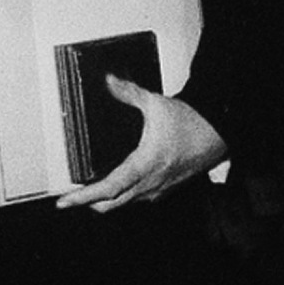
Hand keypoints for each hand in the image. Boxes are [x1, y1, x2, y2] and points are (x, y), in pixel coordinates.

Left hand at [57, 79, 227, 211]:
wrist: (219, 133)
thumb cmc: (192, 122)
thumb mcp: (156, 104)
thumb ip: (129, 92)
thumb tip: (109, 80)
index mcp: (145, 165)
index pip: (108, 189)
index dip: (83, 197)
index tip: (65, 202)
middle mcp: (150, 183)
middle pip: (111, 204)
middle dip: (88, 203)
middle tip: (69, 198)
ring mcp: (158, 189)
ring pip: (124, 204)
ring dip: (105, 201)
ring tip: (86, 192)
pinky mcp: (165, 189)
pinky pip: (137, 199)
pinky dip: (122, 196)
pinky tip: (115, 186)